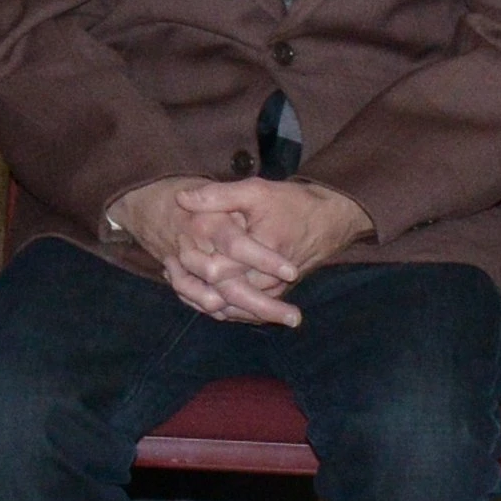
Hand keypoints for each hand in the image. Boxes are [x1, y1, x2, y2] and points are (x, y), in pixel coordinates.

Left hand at [121, 177, 358, 324]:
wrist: (331, 220)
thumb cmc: (293, 203)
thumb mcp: (256, 191)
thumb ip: (219, 195)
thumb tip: (182, 199)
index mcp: (262, 250)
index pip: (218, 269)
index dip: (190, 266)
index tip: (170, 257)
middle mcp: (270, 277)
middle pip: (223, 294)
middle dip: (194, 288)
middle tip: (170, 273)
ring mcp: (274, 289)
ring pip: (234, 307)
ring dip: (205, 300)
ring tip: (179, 282)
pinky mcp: (277, 293)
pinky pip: (247, 310)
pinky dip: (224, 304)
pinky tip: (203, 294)